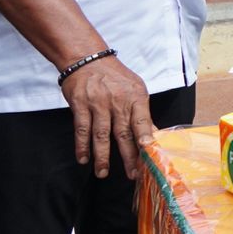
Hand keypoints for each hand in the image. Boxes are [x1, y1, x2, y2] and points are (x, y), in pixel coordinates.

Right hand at [59, 56, 155, 178]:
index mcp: (136, 98)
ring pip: (101, 134)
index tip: (148, 153)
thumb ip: (141, 113)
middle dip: (128, 155)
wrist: (88, 59)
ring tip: (103, 173)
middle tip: (131, 174)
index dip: (145, 137)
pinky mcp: (80, 105)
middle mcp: (118, 102)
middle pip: (123, 133)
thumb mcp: (135, 89)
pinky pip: (81, 129)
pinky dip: (82, 145)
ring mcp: (98, 104)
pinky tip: (83, 159)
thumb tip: (152, 135)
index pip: (142, 121)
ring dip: (102, 156)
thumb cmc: (115, 77)